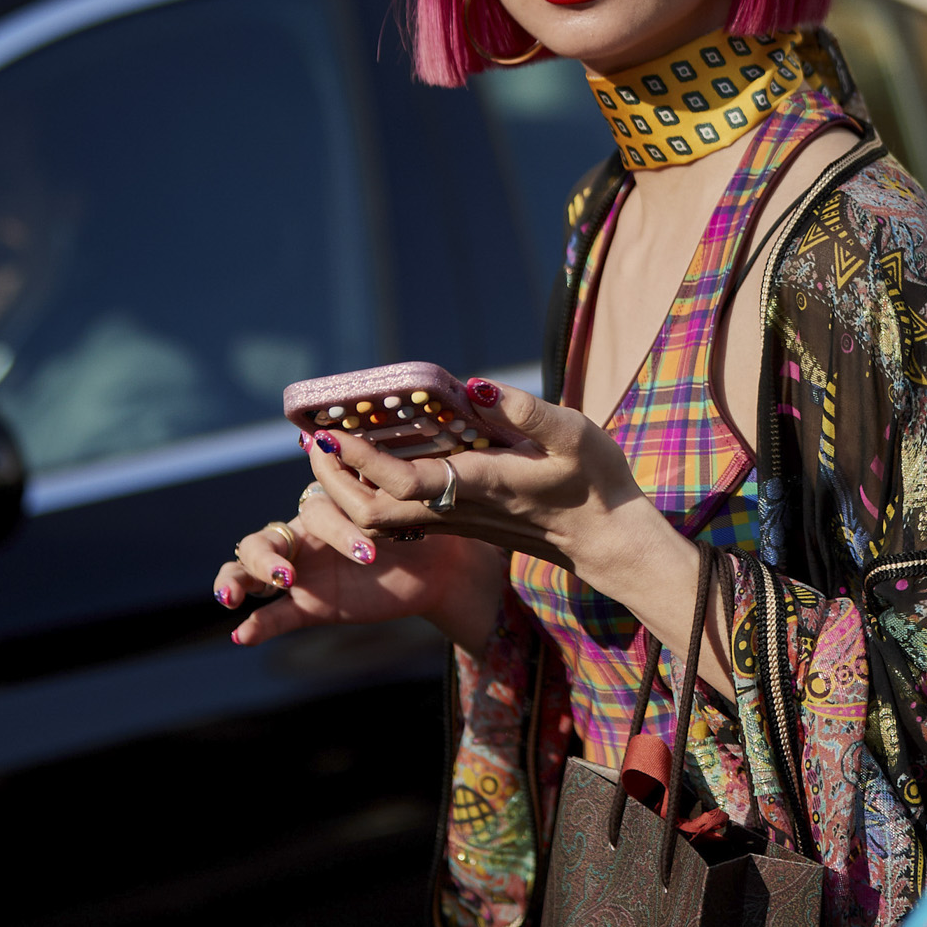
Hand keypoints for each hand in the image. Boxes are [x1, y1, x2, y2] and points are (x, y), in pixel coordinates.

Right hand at [215, 470, 503, 654]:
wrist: (438, 566)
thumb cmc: (420, 522)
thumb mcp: (401, 501)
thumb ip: (374, 475)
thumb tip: (352, 441)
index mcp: (324, 506)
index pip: (308, 510)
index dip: (327, 525)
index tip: (364, 549)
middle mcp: (304, 536)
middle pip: (261, 540)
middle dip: (263, 557)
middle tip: (288, 576)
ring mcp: (301, 572)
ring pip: (249, 571)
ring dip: (240, 579)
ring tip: (233, 598)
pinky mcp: (309, 605)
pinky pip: (275, 615)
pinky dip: (255, 626)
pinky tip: (242, 635)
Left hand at [300, 386, 721, 678]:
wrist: (609, 541)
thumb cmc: (597, 485)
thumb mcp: (574, 434)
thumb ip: (524, 410)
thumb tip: (471, 385)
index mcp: (481, 488)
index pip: (402, 483)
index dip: (361, 461)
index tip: (333, 432)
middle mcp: (461, 511)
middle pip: (374, 514)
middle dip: (337, 481)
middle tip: (318, 441)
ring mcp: (459, 522)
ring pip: (383, 520)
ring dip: (350, 488)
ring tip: (334, 448)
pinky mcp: (464, 523)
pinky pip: (403, 516)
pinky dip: (375, 491)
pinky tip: (373, 463)